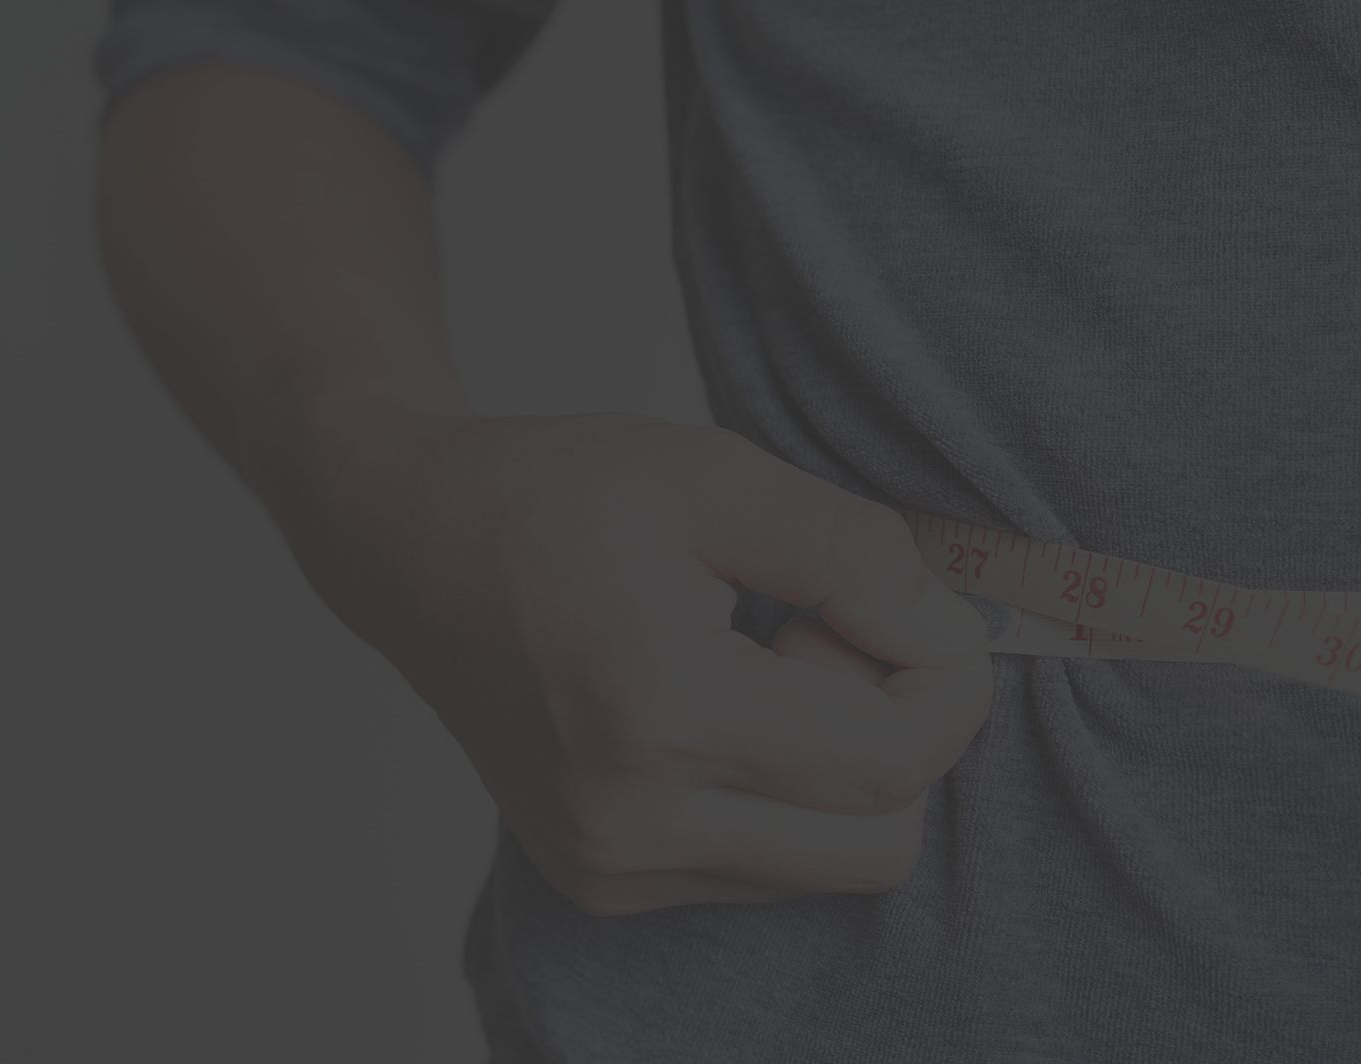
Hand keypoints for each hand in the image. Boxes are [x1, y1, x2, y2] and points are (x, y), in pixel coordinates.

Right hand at [275, 409, 993, 914]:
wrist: (408, 546)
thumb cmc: (557, 494)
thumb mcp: (718, 475)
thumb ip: (856, 554)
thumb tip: (953, 637)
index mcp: (657, 713)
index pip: (894, 761)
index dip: (946, 681)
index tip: (905, 603)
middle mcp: (629, 824)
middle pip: (882, 842)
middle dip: (900, 733)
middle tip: (823, 634)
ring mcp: (610, 871)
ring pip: (833, 867)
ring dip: (842, 770)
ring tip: (765, 666)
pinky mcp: (603, 886)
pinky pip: (767, 870)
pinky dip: (785, 795)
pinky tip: (725, 709)